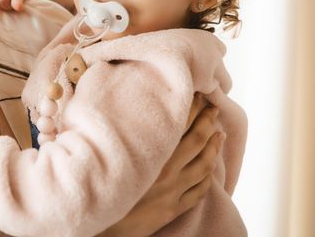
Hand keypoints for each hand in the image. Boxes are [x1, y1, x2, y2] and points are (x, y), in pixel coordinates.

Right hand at [99, 93, 223, 235]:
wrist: (95, 220)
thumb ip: (119, 131)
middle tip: (213, 108)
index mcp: (149, 151)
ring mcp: (171, 191)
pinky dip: (208, 178)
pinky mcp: (171, 210)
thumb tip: (120, 109)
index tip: (198, 94)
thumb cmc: (96, 182)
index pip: (179, 122)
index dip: (192, 106)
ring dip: (214, 147)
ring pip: (203, 165)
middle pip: (196, 139)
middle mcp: (165, 170)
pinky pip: (198, 192)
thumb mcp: (106, 150)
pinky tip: (210, 170)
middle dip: (207, 120)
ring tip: (219, 134)